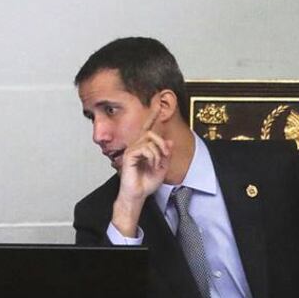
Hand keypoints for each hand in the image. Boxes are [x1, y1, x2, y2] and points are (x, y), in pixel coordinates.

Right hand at [111, 113, 171, 236]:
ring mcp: (131, 150)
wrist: (138, 195)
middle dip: (162, 144)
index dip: (153, 116)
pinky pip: (145, 148)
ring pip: (150, 141)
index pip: (148, 128)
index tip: (158, 103)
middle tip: (165, 156)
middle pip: (152, 133)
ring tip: (158, 164)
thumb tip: (169, 141)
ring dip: (159, 153)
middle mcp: (136, 146)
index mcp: (143, 147)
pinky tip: (153, 165)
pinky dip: (153, 157)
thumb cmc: (146, 183)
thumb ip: (166, 154)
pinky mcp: (129, 155)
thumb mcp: (162, 167)